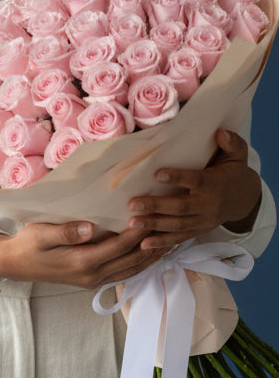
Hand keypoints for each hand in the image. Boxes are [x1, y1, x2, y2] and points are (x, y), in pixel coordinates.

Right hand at [0, 221, 161, 287]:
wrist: (15, 264)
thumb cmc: (28, 244)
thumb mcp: (41, 234)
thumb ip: (66, 232)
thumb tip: (90, 228)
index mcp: (82, 262)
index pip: (118, 247)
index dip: (135, 234)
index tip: (149, 217)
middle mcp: (92, 275)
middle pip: (131, 261)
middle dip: (152, 245)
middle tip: (172, 228)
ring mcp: (94, 280)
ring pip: (131, 270)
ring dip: (151, 257)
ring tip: (171, 241)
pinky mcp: (93, 279)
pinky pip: (124, 273)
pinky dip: (140, 264)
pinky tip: (149, 254)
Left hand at [127, 129, 261, 248]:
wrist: (245, 199)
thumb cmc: (234, 172)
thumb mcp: (237, 155)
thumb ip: (231, 143)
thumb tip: (221, 133)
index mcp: (214, 184)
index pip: (195, 181)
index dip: (177, 177)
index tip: (157, 173)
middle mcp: (208, 205)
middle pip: (181, 207)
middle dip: (156, 207)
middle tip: (132, 204)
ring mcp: (203, 221)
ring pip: (177, 226)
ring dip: (154, 225)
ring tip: (132, 224)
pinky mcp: (198, 231)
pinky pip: (179, 239)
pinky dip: (162, 243)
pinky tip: (144, 245)